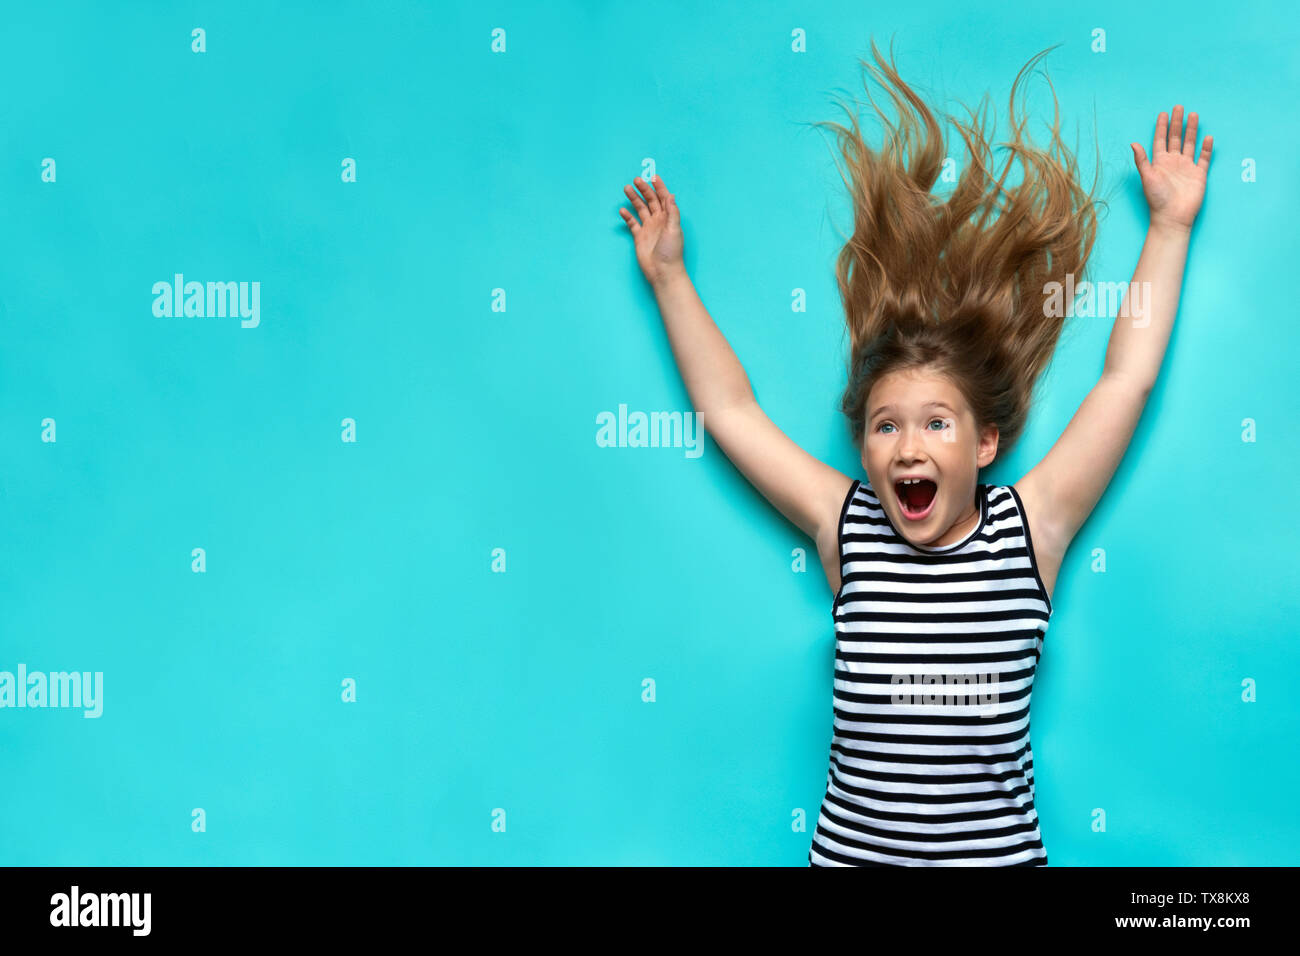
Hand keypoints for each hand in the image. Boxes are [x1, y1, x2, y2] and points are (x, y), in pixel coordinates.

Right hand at [619, 174, 684, 285]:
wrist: (663, 271)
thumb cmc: (671, 252)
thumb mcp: (674, 229)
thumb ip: (672, 212)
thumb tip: (671, 195)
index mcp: (668, 217)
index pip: (664, 198)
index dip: (659, 187)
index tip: (653, 176)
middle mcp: (658, 220)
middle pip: (650, 201)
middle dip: (644, 189)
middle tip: (636, 180)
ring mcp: (648, 228)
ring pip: (640, 209)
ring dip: (634, 199)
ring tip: (626, 188)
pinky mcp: (639, 237)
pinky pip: (632, 223)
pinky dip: (627, 216)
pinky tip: (622, 210)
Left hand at [1130, 105, 1211, 231]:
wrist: (1173, 216)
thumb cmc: (1157, 199)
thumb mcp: (1147, 177)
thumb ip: (1142, 160)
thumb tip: (1133, 143)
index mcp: (1160, 163)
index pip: (1160, 140)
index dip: (1161, 127)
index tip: (1163, 113)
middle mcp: (1173, 163)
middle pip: (1176, 138)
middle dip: (1177, 123)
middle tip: (1179, 107)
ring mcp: (1187, 168)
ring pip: (1190, 144)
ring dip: (1192, 130)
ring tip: (1194, 115)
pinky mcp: (1199, 174)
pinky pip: (1204, 158)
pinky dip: (1206, 148)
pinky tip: (1208, 138)